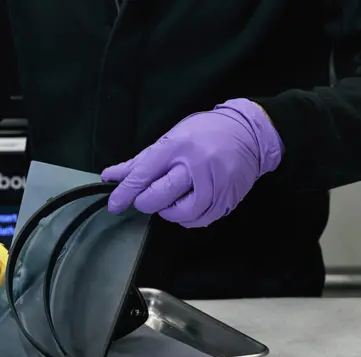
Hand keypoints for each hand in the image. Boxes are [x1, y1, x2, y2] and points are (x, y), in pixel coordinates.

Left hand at [101, 98, 282, 227]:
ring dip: (167, 211)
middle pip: (158, 197)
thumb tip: (111, 175)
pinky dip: (186, 217)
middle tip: (148, 196)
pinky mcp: (226, 200)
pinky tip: (186, 205)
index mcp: (177, 146)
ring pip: (178, 213)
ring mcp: (213, 185)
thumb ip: (140, 160)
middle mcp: (195, 166)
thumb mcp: (171, 137)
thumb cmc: (205, 133)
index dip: (124, 193)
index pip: (143, 175)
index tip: (114, 205)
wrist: (249, 134)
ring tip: (170, 199)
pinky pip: (198, 220)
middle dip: (146, 201)